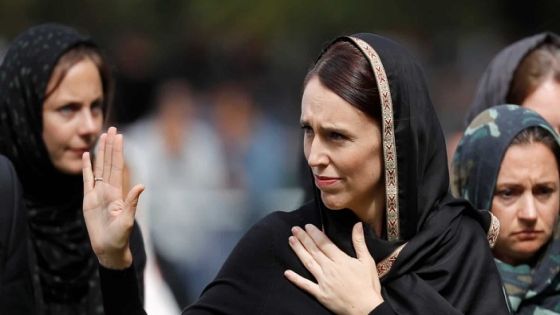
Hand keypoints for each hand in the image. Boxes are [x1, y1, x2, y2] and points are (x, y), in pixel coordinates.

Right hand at [82, 127, 143, 268]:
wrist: (108, 248)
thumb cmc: (120, 237)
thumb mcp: (127, 219)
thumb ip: (132, 202)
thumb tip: (141, 186)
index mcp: (117, 192)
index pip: (117, 166)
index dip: (118, 151)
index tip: (119, 136)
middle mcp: (108, 189)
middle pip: (108, 162)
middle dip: (110, 145)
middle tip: (112, 128)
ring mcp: (98, 193)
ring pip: (99, 167)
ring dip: (100, 153)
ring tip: (101, 137)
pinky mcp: (88, 200)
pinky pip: (86, 180)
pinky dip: (87, 168)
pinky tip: (86, 156)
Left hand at [284, 223, 382, 314]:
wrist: (366, 309)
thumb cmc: (368, 285)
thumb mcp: (367, 261)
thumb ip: (359, 242)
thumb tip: (357, 225)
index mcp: (340, 260)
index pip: (324, 243)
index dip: (315, 234)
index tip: (307, 226)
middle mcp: (329, 269)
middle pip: (314, 251)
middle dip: (303, 239)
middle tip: (294, 229)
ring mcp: (323, 281)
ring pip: (308, 263)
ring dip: (299, 251)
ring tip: (291, 241)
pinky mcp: (320, 294)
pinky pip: (306, 285)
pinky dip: (296, 279)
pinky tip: (287, 272)